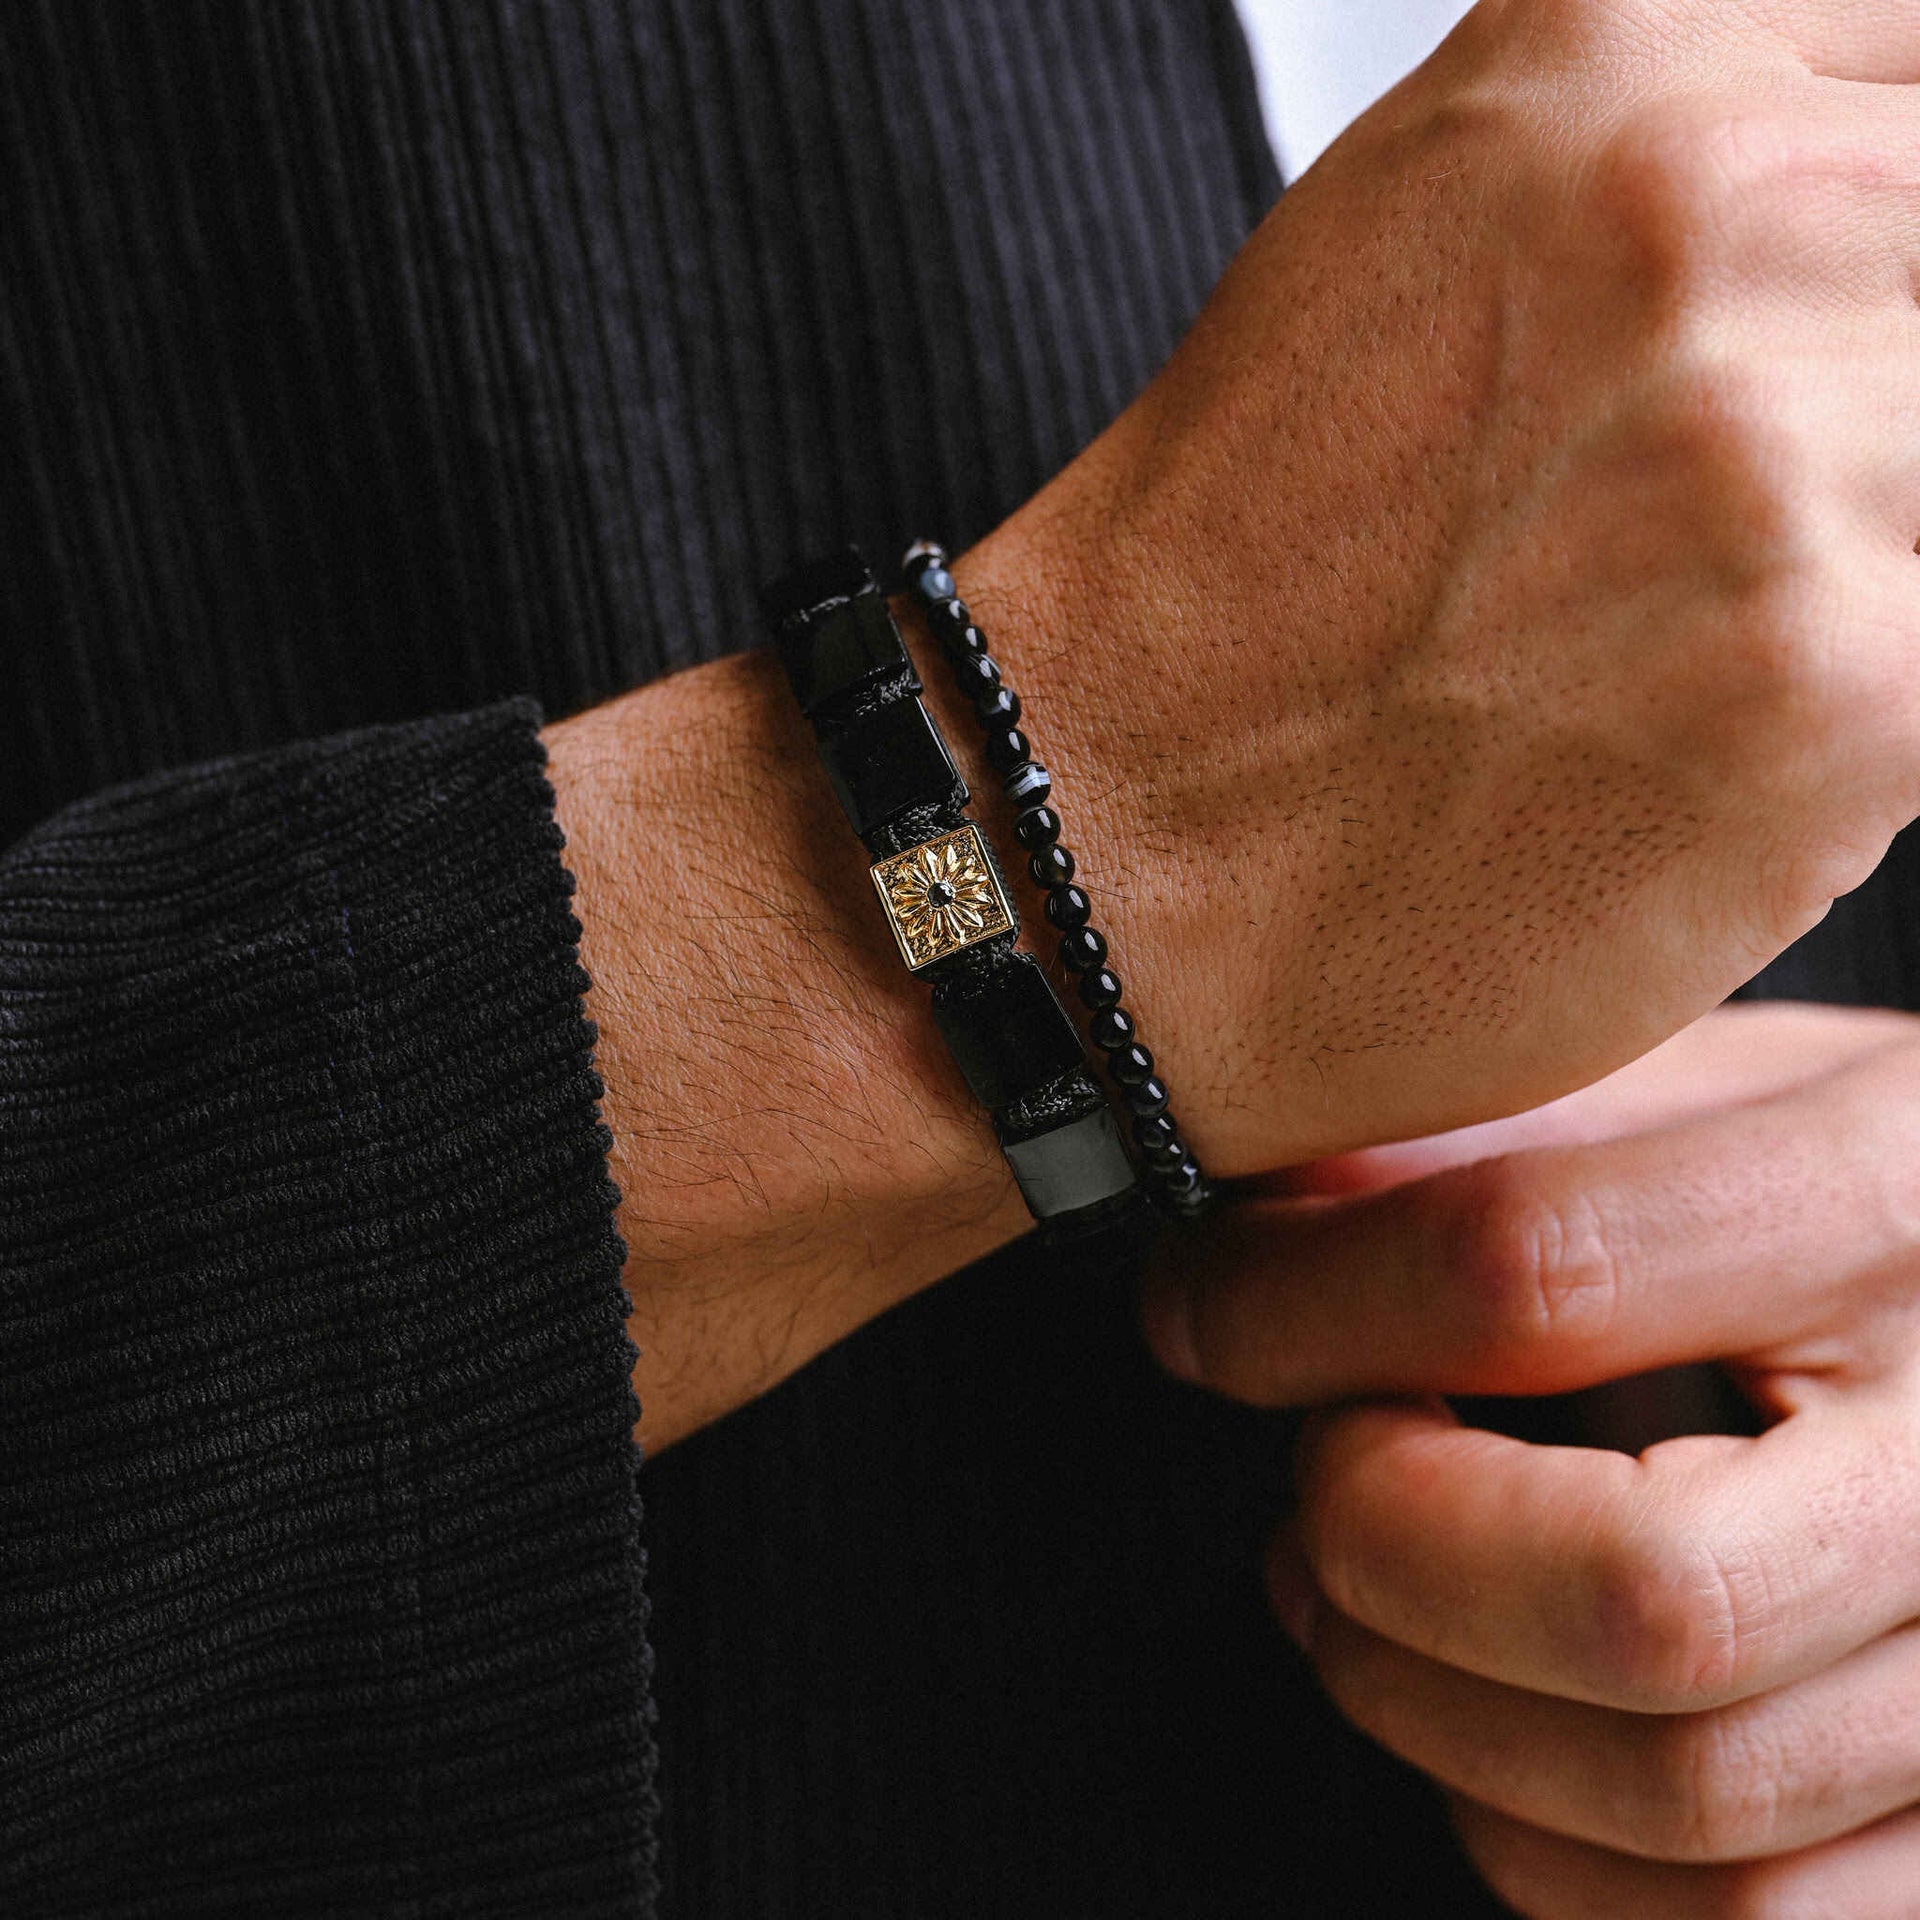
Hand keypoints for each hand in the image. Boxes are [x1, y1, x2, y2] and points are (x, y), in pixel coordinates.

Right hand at [958, 0, 1919, 1169]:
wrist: (1107, 830)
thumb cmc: (1244, 573)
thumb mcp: (1430, 228)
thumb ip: (1682, 145)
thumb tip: (1880, 177)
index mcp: (1614, 50)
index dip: (1882, 242)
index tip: (1833, 340)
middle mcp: (1713, 205)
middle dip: (1879, 408)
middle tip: (1715, 534)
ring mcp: (1781, 441)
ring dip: (1881, 558)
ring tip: (1697, 638)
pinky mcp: (1848, 681)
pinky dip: (1871, 706)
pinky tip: (1714, 733)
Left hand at [1141, 1002, 1919, 1914]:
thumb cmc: (1878, 1188)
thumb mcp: (1719, 1084)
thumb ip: (1504, 1128)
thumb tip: (1262, 1207)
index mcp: (1888, 1203)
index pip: (1538, 1272)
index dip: (1306, 1305)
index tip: (1208, 1308)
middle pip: (1638, 1595)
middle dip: (1382, 1542)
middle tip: (1314, 1476)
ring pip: (1682, 1805)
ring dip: (1427, 1707)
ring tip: (1358, 1594)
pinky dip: (1543, 1841)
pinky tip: (1490, 1715)